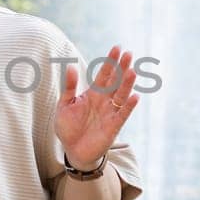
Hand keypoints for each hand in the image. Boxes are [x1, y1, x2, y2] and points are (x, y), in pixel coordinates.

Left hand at [56, 45, 139, 169]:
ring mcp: (110, 112)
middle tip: (129, 54)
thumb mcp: (64, 105)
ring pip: (121, 95)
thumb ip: (69, 87)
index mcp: (93, 93)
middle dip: (122, 68)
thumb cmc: (68, 127)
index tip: (117, 48)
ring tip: (132, 71)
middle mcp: (104, 100)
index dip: (110, 61)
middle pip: (115, 81)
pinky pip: (123, 114)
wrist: (73, 150)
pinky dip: (129, 106)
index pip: (104, 74)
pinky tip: (135, 96)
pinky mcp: (114, 126)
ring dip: (127, 84)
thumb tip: (71, 67)